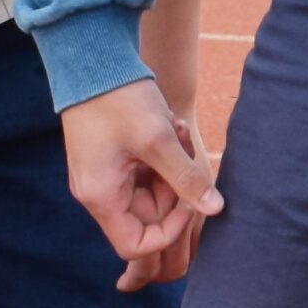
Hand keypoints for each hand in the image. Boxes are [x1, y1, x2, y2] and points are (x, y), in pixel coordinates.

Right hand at [63, 77, 223, 291]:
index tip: (187, 202)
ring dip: (174, 167)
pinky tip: (170, 125)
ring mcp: (105, 178)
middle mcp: (98, 194)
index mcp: (101, 197)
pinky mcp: (114, 162)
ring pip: (152, 193)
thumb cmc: (119, 99)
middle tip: (183, 149)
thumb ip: (187, 179)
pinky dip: (164, 156)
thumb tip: (215, 210)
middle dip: (176, 189)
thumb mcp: (159, 140)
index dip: (168, 233)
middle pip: (148, 217)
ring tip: (176, 129)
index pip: (135, 247)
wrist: (92, 60)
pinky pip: (146, 174)